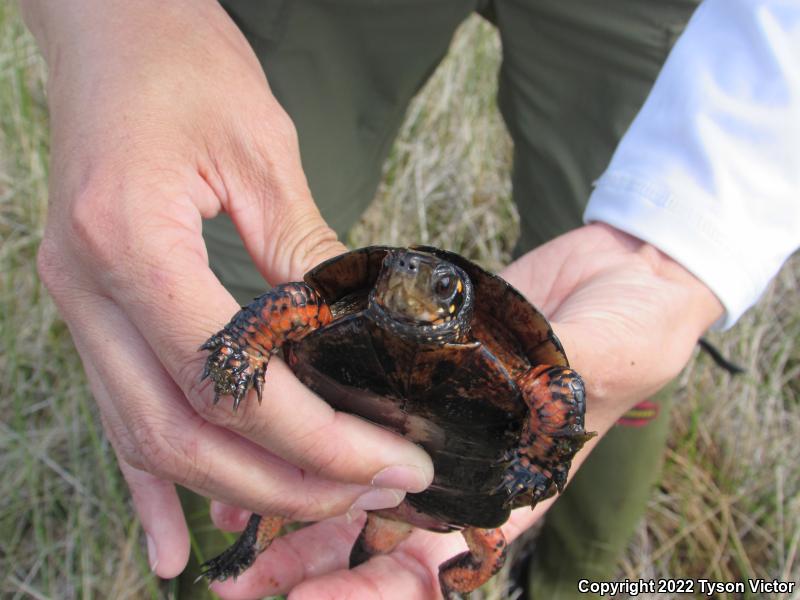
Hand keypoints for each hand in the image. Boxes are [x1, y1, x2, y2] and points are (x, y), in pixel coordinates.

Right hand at [23, 0, 432, 577]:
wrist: (110, 30)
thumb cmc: (185, 66)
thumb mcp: (264, 151)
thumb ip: (306, 253)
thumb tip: (357, 334)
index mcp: (130, 242)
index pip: (228, 376)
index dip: (313, 434)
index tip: (385, 457)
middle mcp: (90, 289)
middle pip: (184, 429)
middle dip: (287, 478)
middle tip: (374, 488)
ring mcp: (79, 307)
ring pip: (149, 437)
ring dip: (236, 486)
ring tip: (315, 507)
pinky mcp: (91, 311)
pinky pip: (118, 415)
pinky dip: (151, 486)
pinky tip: (179, 542)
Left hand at [207, 223, 722, 598]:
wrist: (622, 277)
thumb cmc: (634, 328)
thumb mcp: (609, 359)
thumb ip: (557, 385)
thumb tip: (513, 403)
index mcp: (506, 491)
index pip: (435, 566)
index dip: (371, 592)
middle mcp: (461, 468)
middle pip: (376, 541)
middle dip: (310, 566)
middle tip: (241, 582)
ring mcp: (432, 423)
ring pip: (352, 485)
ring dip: (293, 515)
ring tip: (229, 528)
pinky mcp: (410, 372)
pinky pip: (352, 417)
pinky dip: (306, 440)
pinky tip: (256, 452)